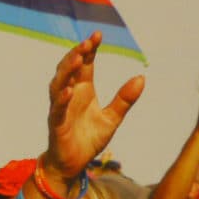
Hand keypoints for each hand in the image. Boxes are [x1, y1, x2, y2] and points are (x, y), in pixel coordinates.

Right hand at [43, 32, 145, 178]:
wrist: (73, 164)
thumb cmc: (88, 140)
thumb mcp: (112, 118)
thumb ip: (125, 99)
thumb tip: (142, 77)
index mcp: (83, 91)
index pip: (84, 65)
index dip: (89, 49)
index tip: (98, 35)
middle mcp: (69, 96)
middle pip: (68, 69)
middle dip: (76, 54)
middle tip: (88, 42)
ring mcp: (60, 109)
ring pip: (58, 84)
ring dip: (67, 70)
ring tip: (78, 58)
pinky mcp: (56, 124)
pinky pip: (57, 109)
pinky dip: (62, 99)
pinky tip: (70, 90)